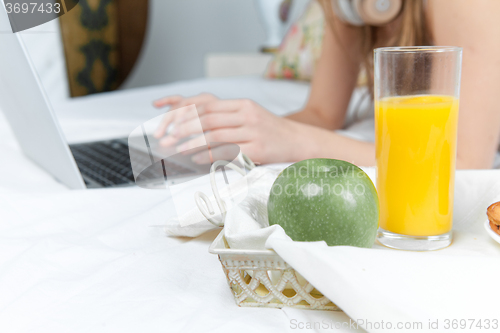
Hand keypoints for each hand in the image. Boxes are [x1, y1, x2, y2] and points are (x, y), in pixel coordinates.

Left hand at [154, 95, 299, 163]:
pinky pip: (229, 153)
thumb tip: (196, 123)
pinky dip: (210, 156)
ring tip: (179, 149)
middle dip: (185, 129)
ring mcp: (254, 133)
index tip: (171, 123)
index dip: (187, 114)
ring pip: (216, 136)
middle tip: (170, 137)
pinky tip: (198, 159)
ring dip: (194, 143)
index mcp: (243, 104)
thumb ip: (226, 116)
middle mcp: (248, 116)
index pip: (208, 106)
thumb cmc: (269, 130)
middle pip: (209, 119)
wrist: (298, 141)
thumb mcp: (250, 115)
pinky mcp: (258, 150)